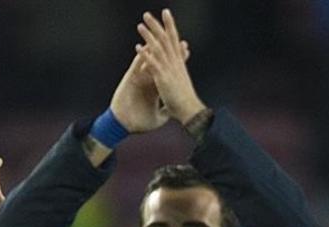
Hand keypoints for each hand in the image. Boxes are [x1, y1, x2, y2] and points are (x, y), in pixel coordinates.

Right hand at [110, 26, 189, 132]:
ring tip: (158, 31)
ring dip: (152, 45)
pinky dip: (142, 54)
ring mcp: (139, 77)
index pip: (167, 69)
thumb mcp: (158, 118)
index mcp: (155, 87)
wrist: (124, 125)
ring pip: (148, 58)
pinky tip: (146, 44)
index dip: (176, 58)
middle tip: (172, 33)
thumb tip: (173, 112)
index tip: (185, 47)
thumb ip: (165, 112)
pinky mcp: (131, 79)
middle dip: (166, 46)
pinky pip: (137, 64)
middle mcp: (148, 79)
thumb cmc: (138, 123)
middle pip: (159, 59)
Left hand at [136, 9, 204, 123]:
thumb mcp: (182, 82)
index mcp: (179, 62)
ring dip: (149, 35)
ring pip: (159, 48)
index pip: (174, 39)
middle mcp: (175, 63)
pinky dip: (146, 55)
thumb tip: (180, 66)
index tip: (166, 14)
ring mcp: (170, 69)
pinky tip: (137, 47)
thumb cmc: (186, 100)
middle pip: (166, 39)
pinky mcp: (163, 78)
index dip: (170, 26)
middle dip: (158, 25)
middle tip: (148, 13)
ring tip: (140, 25)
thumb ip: (179, 73)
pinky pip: (153, 64)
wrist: (190, 110)